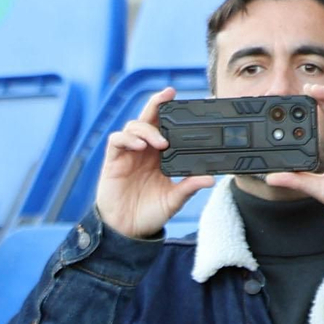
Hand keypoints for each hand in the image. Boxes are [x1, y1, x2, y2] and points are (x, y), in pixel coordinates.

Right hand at [95, 88, 214, 238]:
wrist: (128, 230)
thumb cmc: (150, 213)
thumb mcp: (174, 200)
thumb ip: (189, 187)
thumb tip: (210, 179)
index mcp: (160, 157)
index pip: (167, 129)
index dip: (173, 115)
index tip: (190, 104)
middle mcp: (145, 151)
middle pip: (149, 118)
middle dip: (157, 103)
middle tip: (169, 94)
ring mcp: (129, 154)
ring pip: (134, 126)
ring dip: (147, 129)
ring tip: (160, 142)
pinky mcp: (114, 160)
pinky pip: (117, 140)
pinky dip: (128, 138)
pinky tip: (140, 146)